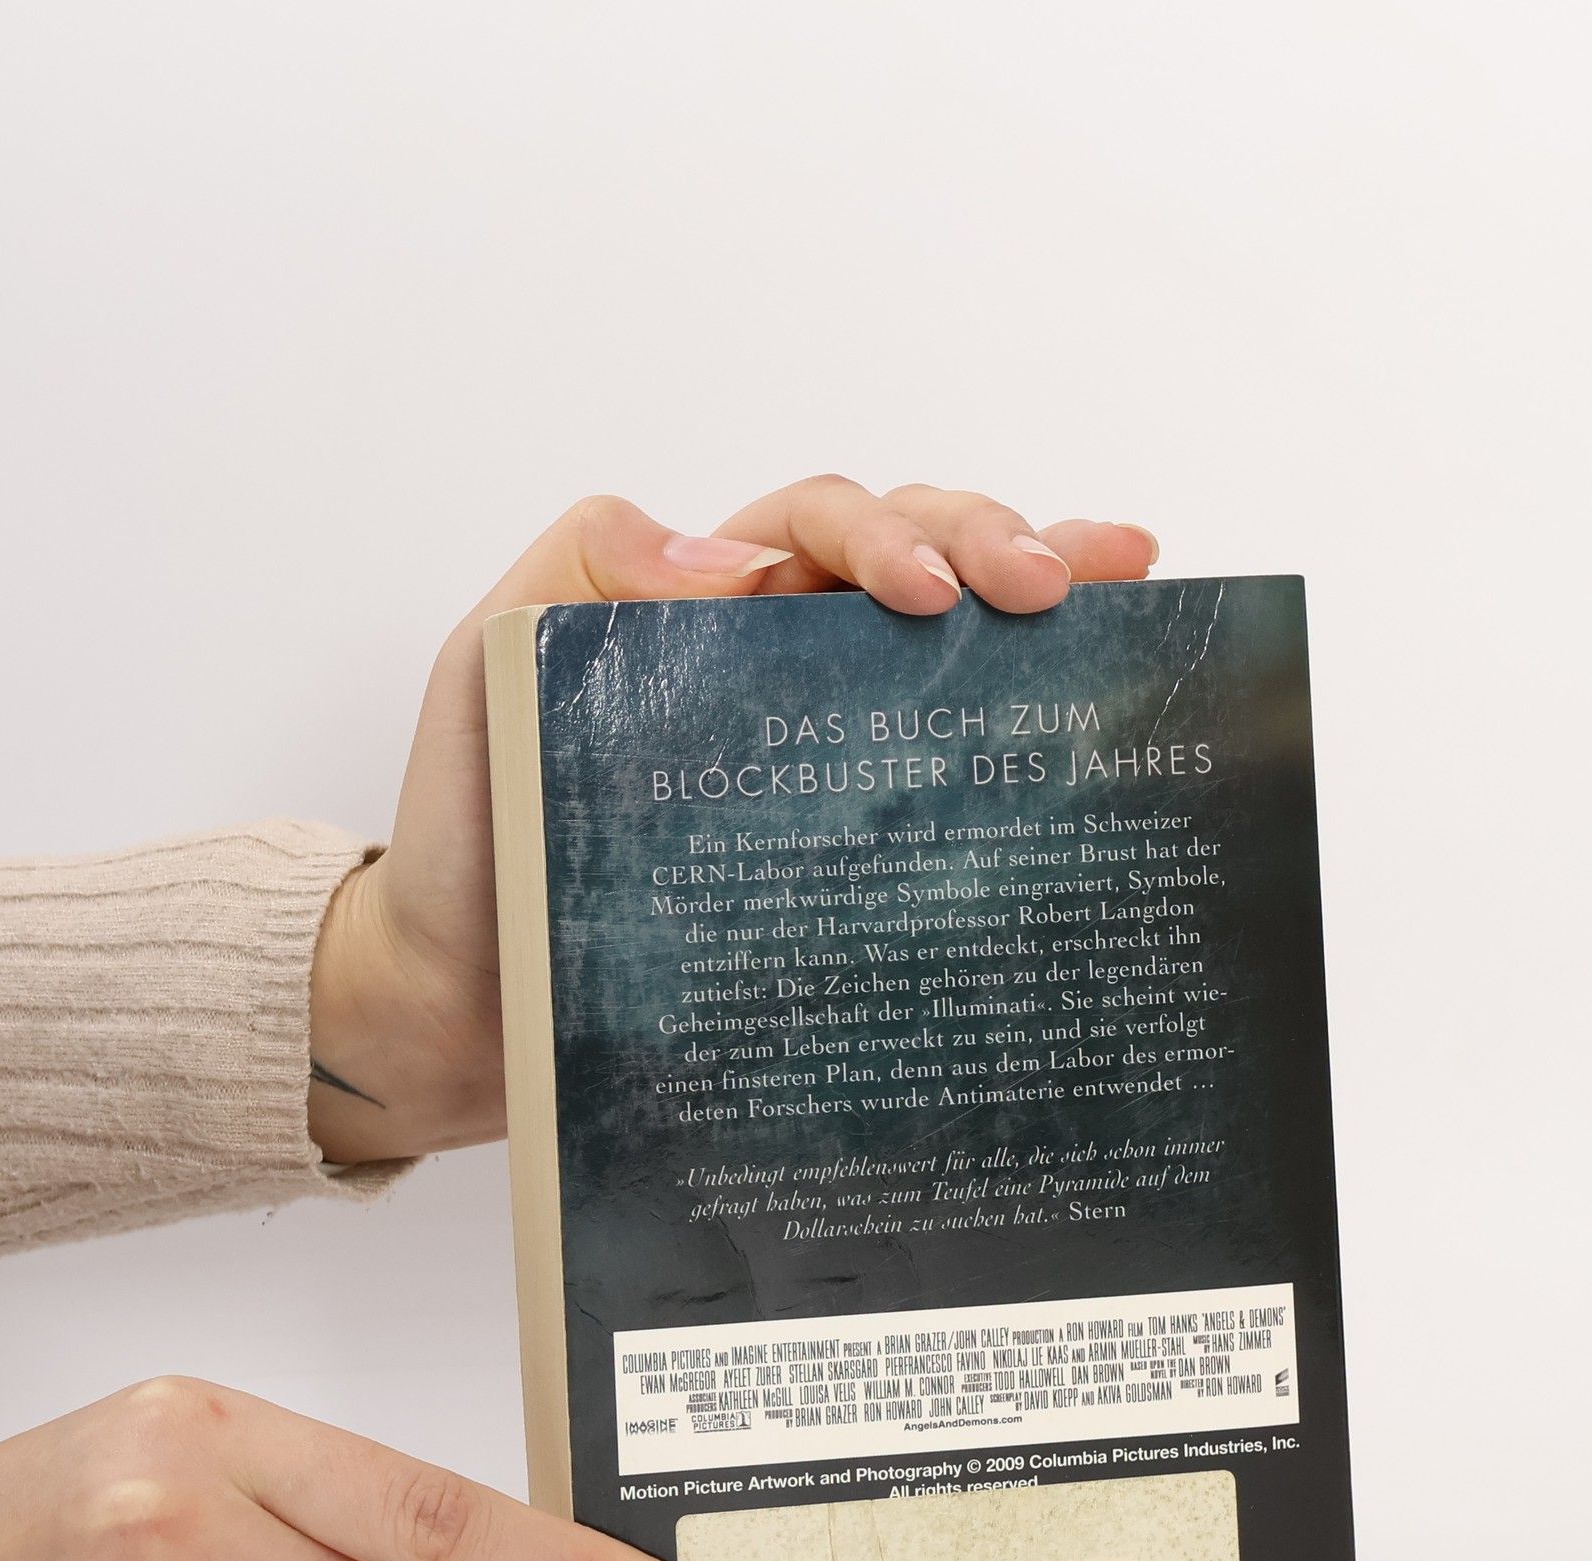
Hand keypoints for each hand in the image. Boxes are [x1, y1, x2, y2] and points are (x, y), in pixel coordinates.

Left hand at [307, 477, 1158, 1162]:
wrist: (472, 1001)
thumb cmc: (472, 839)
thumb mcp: (486, 677)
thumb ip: (576, 581)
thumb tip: (736, 559)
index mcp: (703, 607)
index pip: (817, 528)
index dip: (887, 536)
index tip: (928, 595)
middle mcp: (779, 660)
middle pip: (909, 555)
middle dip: (991, 542)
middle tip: (1054, 585)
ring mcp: (825, 746)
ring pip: (948, 638)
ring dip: (1038, 589)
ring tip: (1119, 587)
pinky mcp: (849, 841)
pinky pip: (944, 759)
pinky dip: (1023, 710)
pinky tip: (1090, 695)